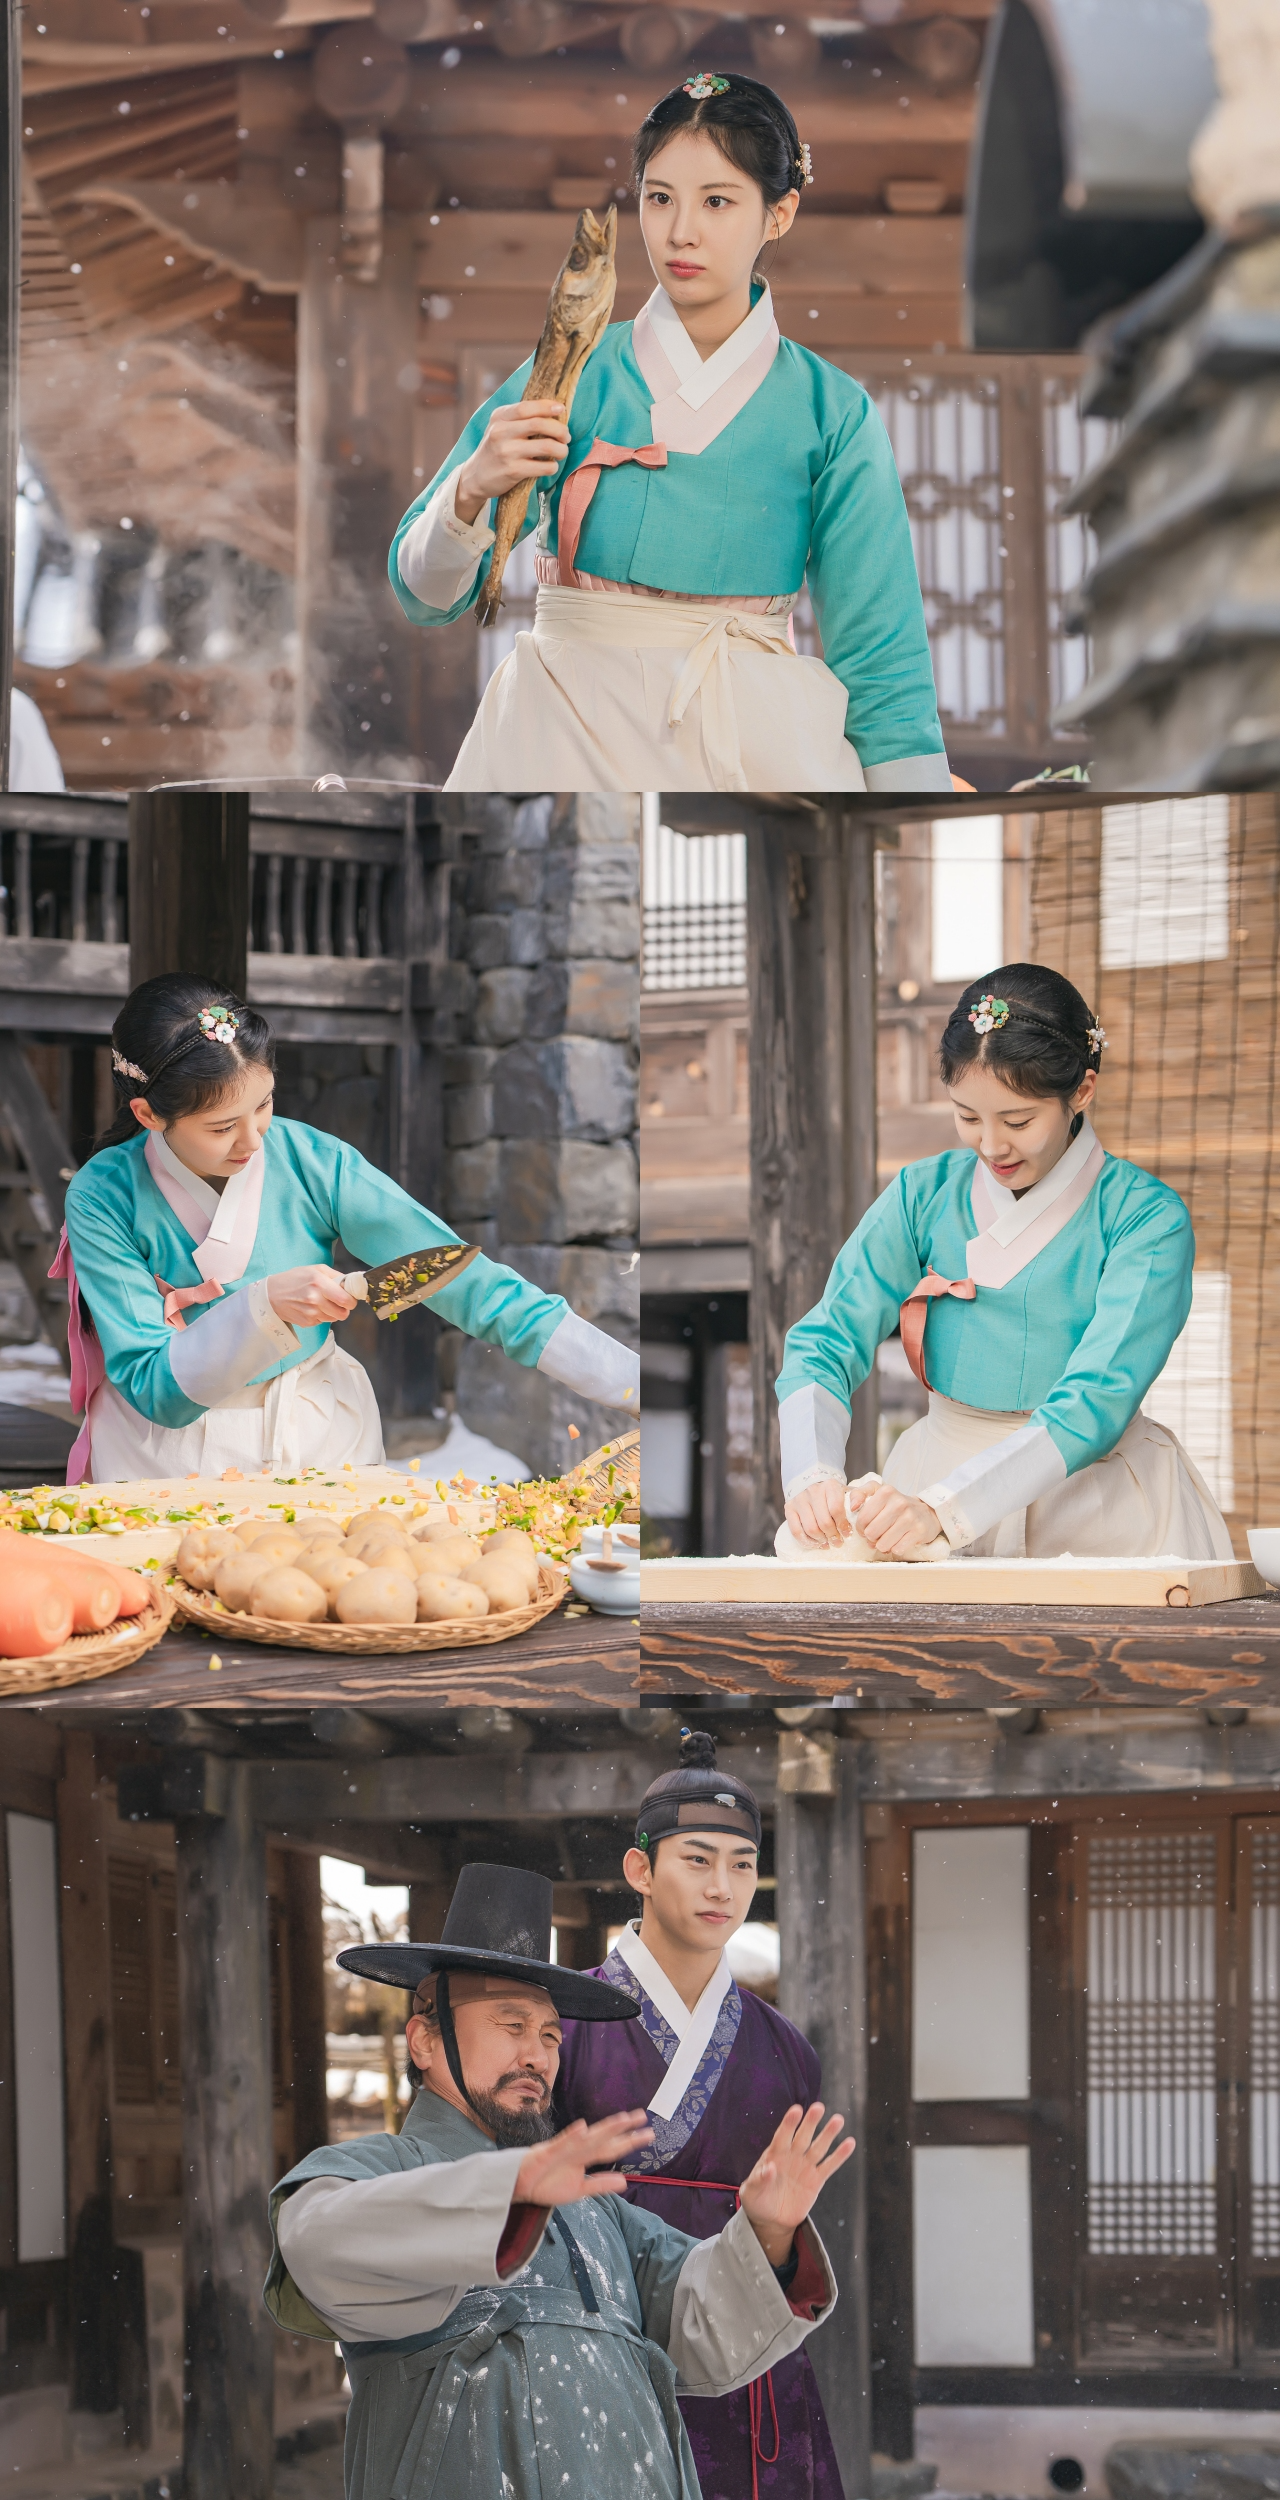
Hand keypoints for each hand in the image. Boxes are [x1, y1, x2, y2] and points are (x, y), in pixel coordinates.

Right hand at [266, 1266, 358, 1327]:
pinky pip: (323, 1321)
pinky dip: (322, 1315)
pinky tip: (312, 1307)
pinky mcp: (307, 1322)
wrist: (271, 1294)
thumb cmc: (293, 1279)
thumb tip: (351, 1282)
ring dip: (333, 1312)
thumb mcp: (315, 1269)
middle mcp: (315, 1299)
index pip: (345, 1299)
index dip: (351, 1300)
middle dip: (344, 1308)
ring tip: (323, 1303)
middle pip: (343, 1313)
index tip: (350, 1297)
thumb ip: (336, 1275)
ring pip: (334, 1319)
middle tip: (339, 1302)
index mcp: (319, 1283)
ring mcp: (310, 1313)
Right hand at [454, 401, 569, 523]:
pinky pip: (542, 467)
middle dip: (559, 430)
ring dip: (561, 449)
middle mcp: (501, 432)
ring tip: (562, 452)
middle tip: (566, 437)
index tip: (562, 410)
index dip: (547, 407)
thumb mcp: (500, 427)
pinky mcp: (512, 471)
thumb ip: (520, 418)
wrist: (475, 477)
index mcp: (499, 417)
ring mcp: (506, 452)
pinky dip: (553, 467)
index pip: (526, 407)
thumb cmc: (495, 449)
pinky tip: (551, 467)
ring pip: (545, 446)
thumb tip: (554, 411)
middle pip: (539, 425)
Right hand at [513, 2110, 652, 2209]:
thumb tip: (625, 2182)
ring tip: (622, 2120)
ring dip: (604, 2129)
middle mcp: (578, 2150)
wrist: (519, 2187)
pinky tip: (583, 2127)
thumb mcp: (579, 2190)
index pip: (611, 2148)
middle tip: (643, 2115)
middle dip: (623, 2127)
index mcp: (585, 2158)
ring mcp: (563, 2149)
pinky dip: (572, 2136)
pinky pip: (561, 2143)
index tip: (648, 2134)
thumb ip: (600, 2184)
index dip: (629, 2140)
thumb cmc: (547, 2184)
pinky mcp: (547, 2152)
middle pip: (604, 2137)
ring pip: (588, 2137)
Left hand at [739, 2102, 854, 2267]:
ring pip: (818, 2147)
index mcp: (774, 2154)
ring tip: (838, 2120)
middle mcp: (792, 2156)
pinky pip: (829, 2165)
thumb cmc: (757, 2200)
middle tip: (819, 2107)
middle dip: (810, 2122)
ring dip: (828, 2134)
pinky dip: (839, 2155)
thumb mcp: (751, 2192)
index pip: (782, 2136)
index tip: (796, 2110)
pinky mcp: (816, 2180)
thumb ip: (759, 2179)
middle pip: (803, 2136)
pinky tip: (849, 2143)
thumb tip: (769, 2168)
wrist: (771, 2219)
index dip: (789, 2123)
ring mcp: (805, 2166)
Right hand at [784, 1477, 851, 1548]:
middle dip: (833, 1536)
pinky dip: (806, 1541)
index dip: (843, 1525)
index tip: (847, 1533)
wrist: (811, 1481)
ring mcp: (799, 1499)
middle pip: (824, 1522)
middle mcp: (813, 1491)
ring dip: (821, 1540)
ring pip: (810, 1528)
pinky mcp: (789, 1508)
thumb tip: (856, 1508)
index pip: (836, 1509)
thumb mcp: (847, 1490)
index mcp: (829, 1485)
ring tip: (827, 1543)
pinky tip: (815, 1544)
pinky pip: (796, 1530)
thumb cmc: (832, 1492)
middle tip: (838, 1542)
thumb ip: (857, 1497)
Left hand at [850, 1482, 942, 1557]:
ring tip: (886, 1539)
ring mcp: (911, 1517)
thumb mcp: (877, 1492)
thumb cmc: (896, 1505)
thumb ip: (859, 1493)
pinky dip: (895, 1549)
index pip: (862, 1518)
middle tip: (876, 1535)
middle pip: (871, 1533)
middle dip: (871, 1537)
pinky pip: (897, 1549)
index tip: (865, 1527)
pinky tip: (898, 1542)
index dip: (860, 1527)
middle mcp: (899, 1503)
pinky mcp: (919, 1531)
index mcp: (886, 1492)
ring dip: (882, 1545)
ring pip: (883, 1544)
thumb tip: (852, 1506)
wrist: (926, 1513)